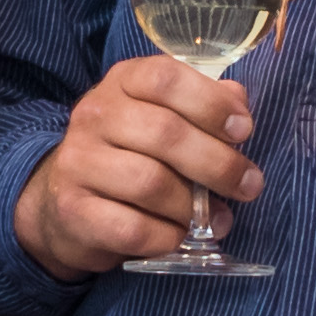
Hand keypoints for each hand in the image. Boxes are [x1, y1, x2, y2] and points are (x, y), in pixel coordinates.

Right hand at [14, 56, 261, 280]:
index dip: (210, 103)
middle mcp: (94, 115)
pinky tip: (180, 236)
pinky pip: (132, 228)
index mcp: (122, 82)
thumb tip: (238, 103)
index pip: (165, 78)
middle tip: (249, 185)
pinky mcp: (72, 210)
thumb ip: (203, 104)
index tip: (244, 130)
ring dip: (194, 206)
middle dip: (218, 163)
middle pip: (165, 132)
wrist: (65, 197)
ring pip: (150, 183)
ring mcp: (78, 162)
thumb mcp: (162, 116)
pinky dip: (167, 236)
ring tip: (218, 218)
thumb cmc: (130, 151)